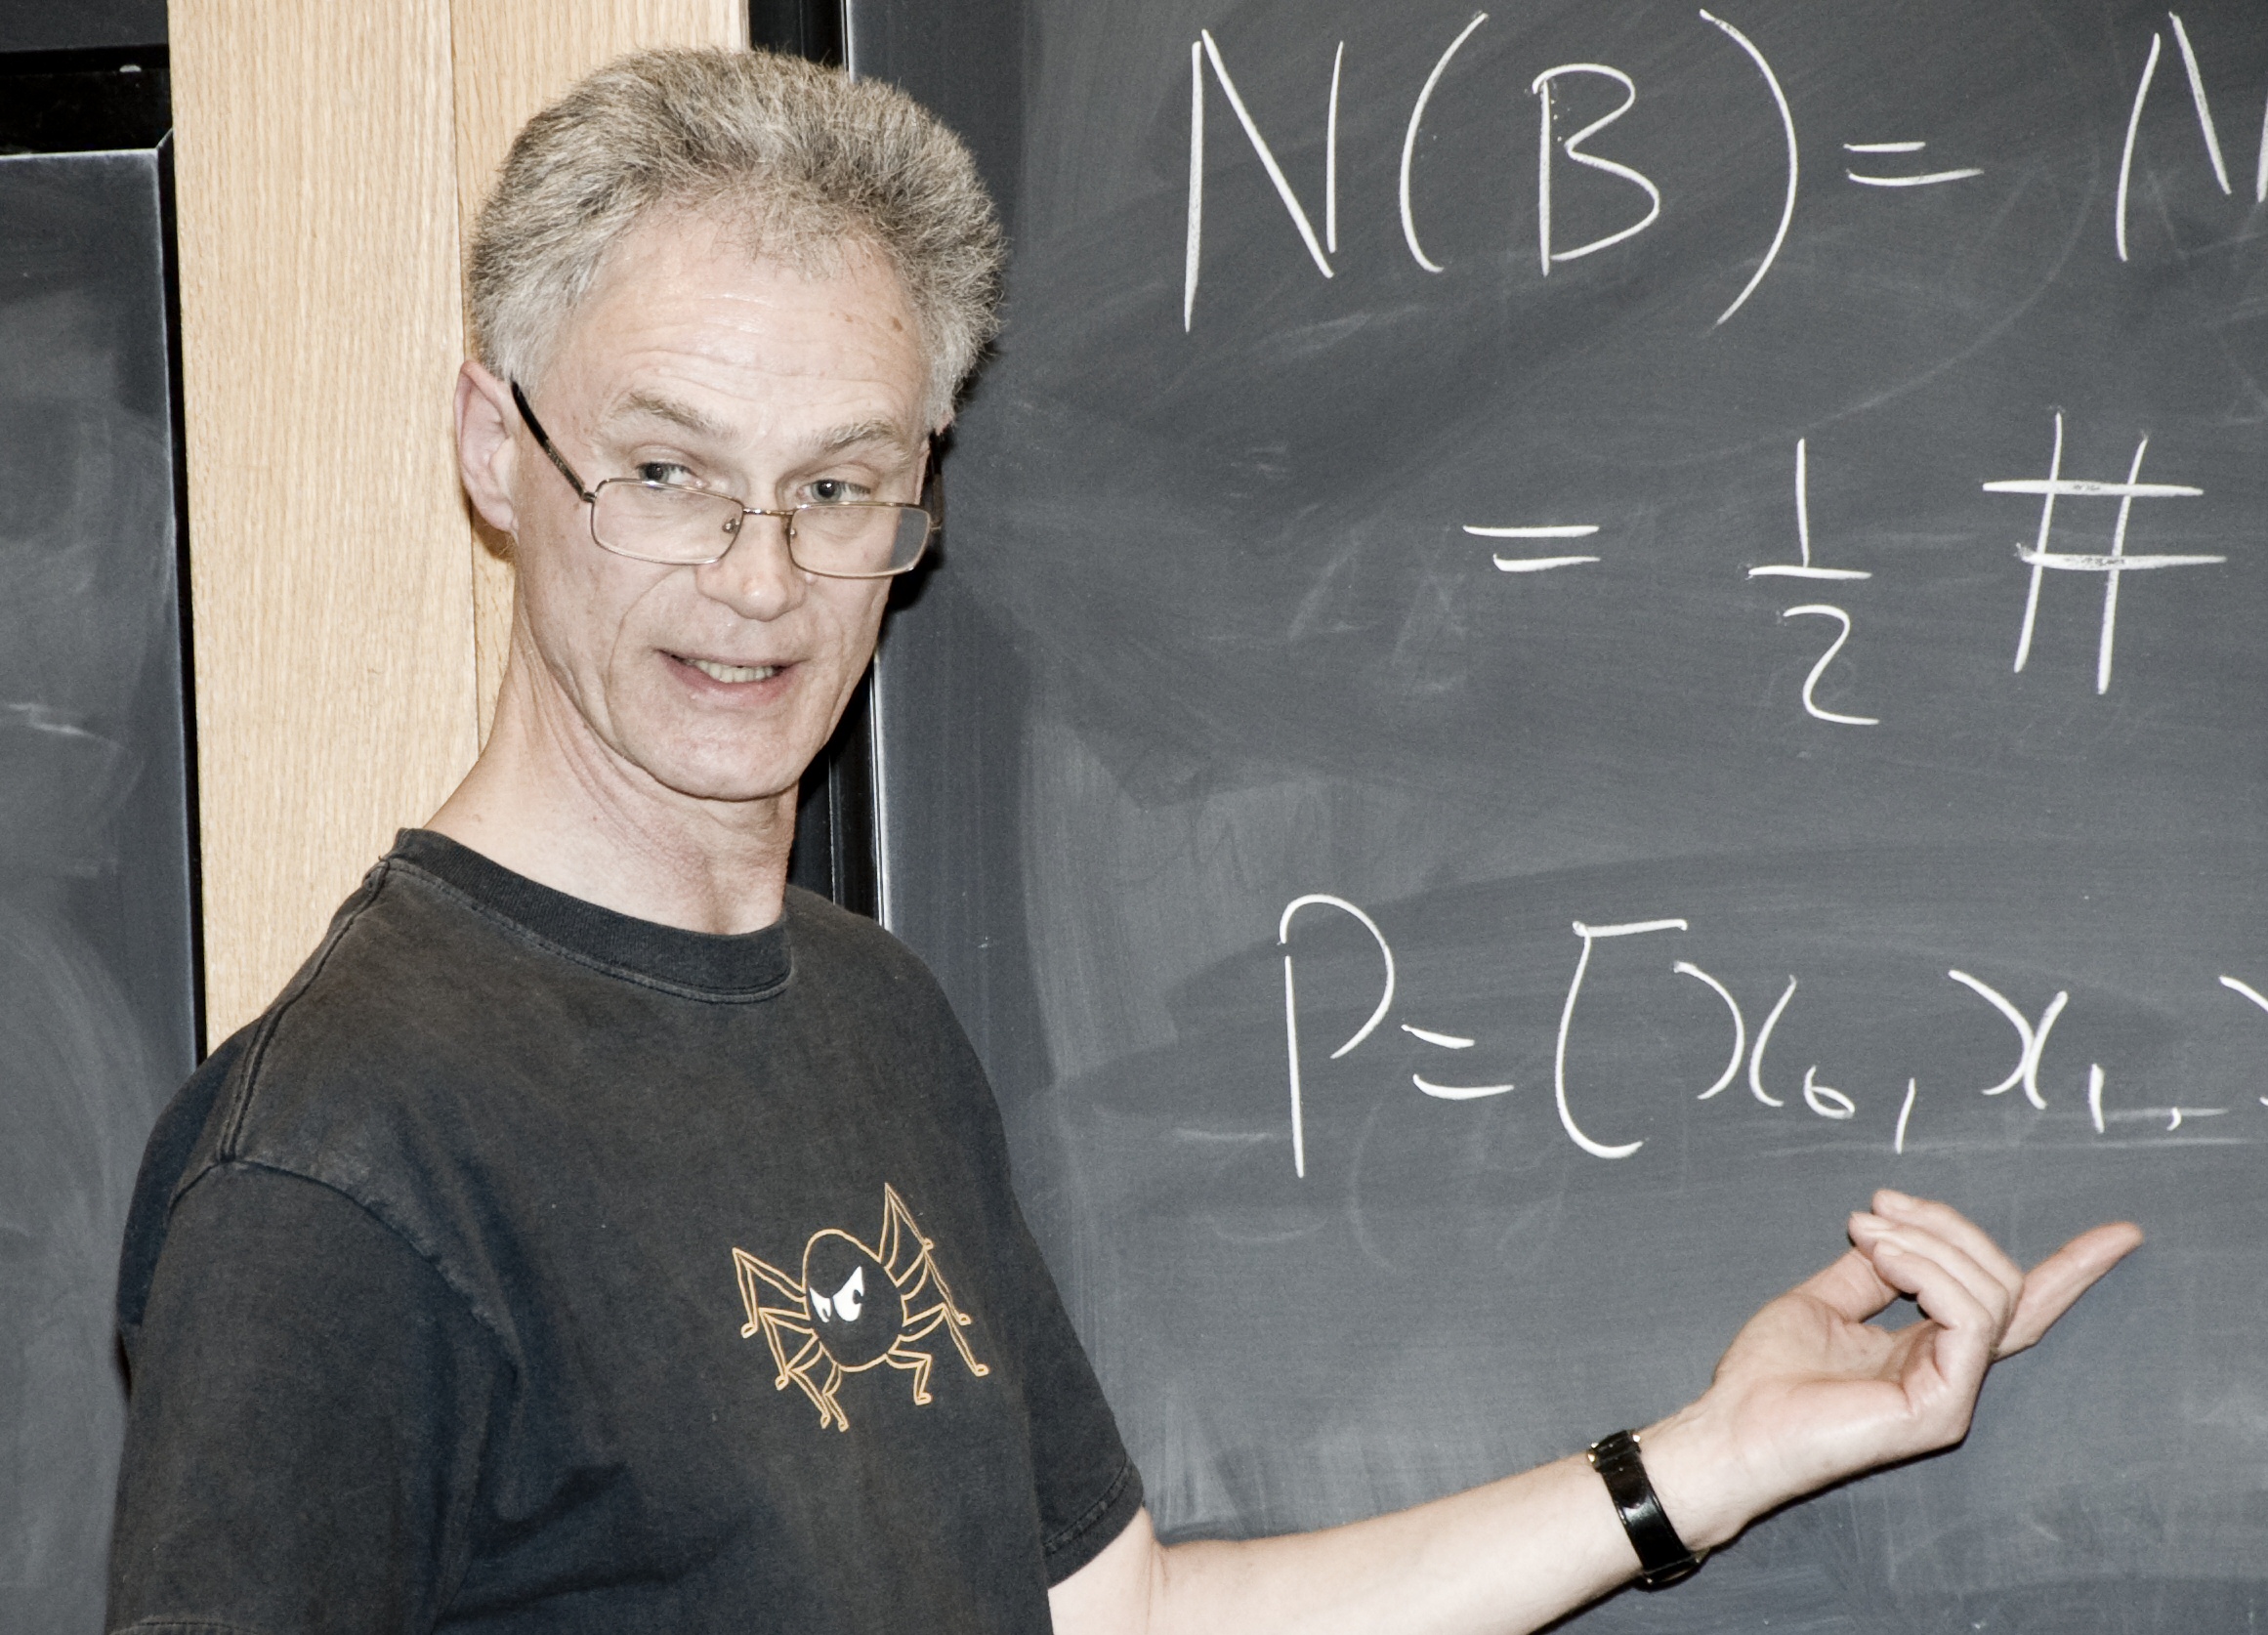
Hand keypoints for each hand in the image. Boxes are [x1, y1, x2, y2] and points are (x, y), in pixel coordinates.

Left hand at [1642, 1190, 2141, 1549]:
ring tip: (1866, 1230)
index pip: (2015, 1306)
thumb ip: (1875, 1269)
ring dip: (1928, 1242)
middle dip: (1949, 1225)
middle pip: (2004, 1284)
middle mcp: (1953, 1372)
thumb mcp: (1825, 1299)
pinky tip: (1883, 1257)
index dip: (2071, 1270)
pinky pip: (1970, 1321)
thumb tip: (1904, 1231)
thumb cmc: (1767, 1375)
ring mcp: (1953, 1393)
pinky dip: (1929, 1273)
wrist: (1732, 1427)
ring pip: (1992, 1294)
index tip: (2121, 1233)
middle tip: (1878, 1205)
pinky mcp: (1942, 1409)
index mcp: (1931, 1348)